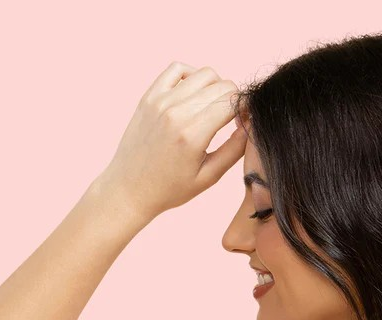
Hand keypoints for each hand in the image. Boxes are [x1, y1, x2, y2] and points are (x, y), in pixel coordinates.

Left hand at [97, 61, 247, 221]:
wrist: (130, 189)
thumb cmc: (170, 189)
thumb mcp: (209, 177)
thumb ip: (234, 150)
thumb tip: (250, 125)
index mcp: (193, 134)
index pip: (232, 101)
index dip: (245, 109)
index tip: (244, 122)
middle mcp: (176, 112)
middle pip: (221, 85)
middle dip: (233, 99)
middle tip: (231, 119)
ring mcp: (160, 101)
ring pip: (204, 74)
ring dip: (216, 87)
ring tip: (213, 108)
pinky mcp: (149, 96)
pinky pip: (177, 69)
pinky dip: (192, 75)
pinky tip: (195, 95)